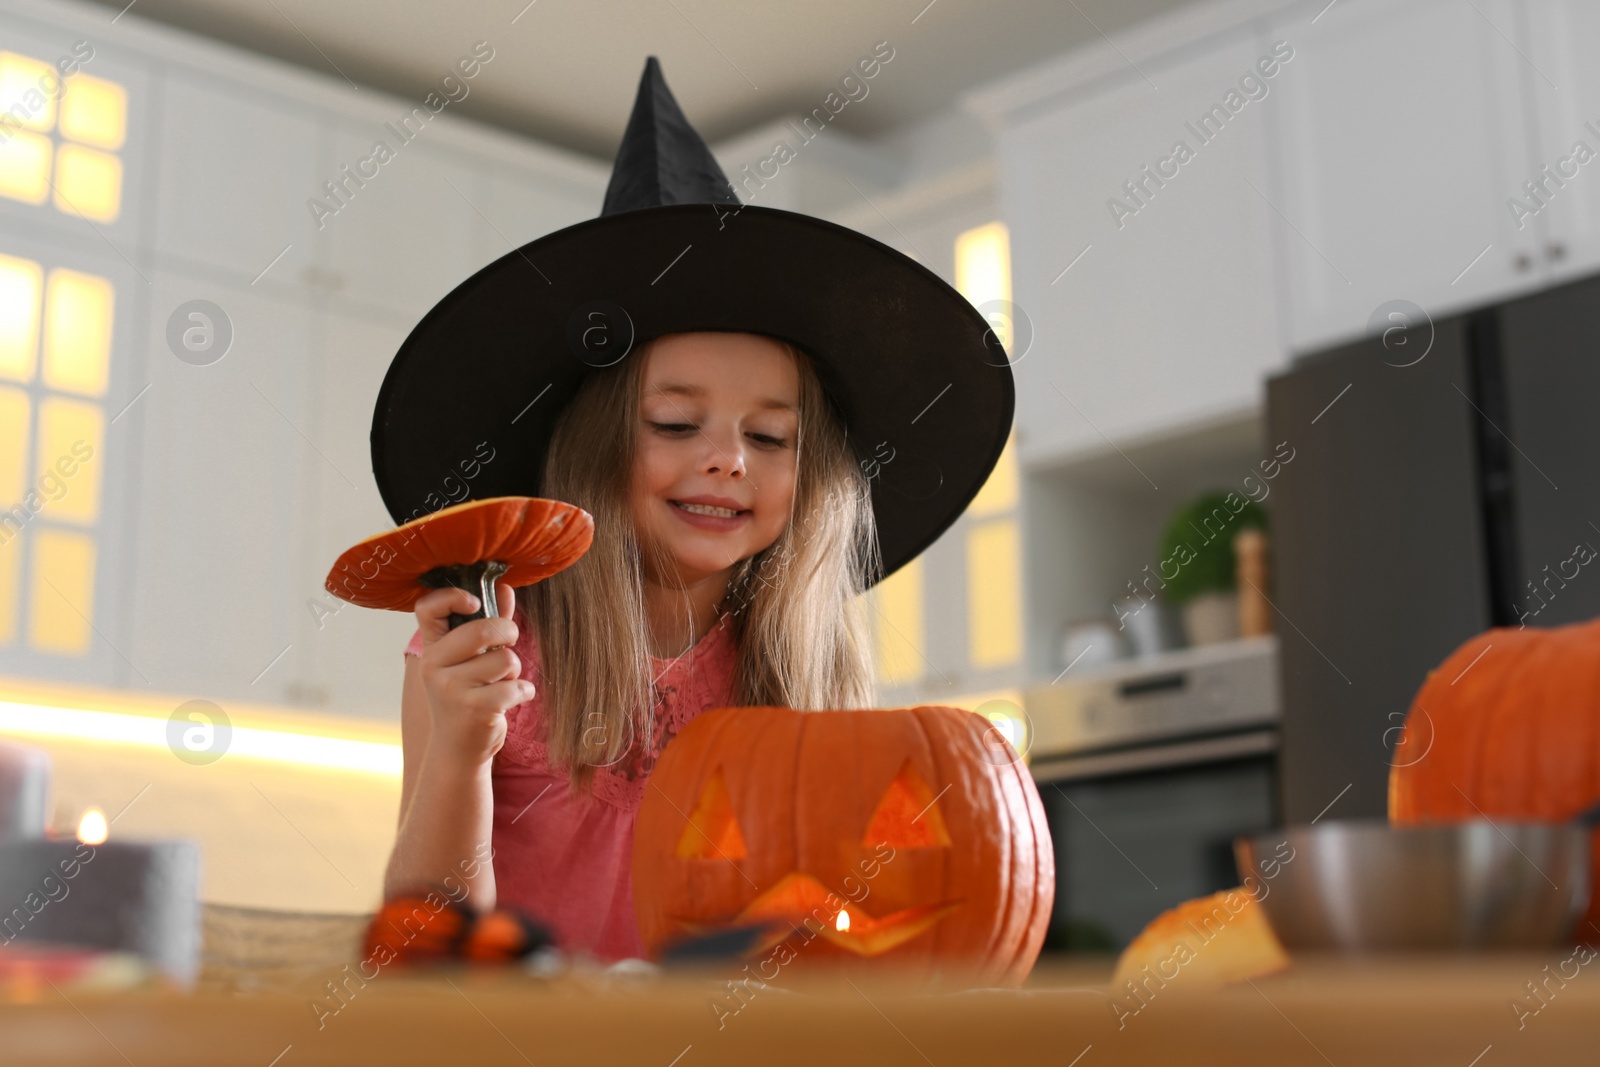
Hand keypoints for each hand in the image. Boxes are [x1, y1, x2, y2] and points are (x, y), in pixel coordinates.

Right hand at [412, 580, 533, 767]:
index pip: (427, 607)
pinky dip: (523, 691)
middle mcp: (434, 666)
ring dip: (514, 670)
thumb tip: (505, 588)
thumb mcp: (471, 660)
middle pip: (483, 628)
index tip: (476, 602)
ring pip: (505, 659)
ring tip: (503, 683)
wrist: (458, 750)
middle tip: (509, 644)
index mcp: (432, 648)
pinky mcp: (473, 709)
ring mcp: (451, 688)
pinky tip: (514, 698)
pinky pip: (514, 686)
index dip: (452, 595)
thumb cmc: (468, 697)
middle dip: (508, 632)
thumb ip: (488, 624)